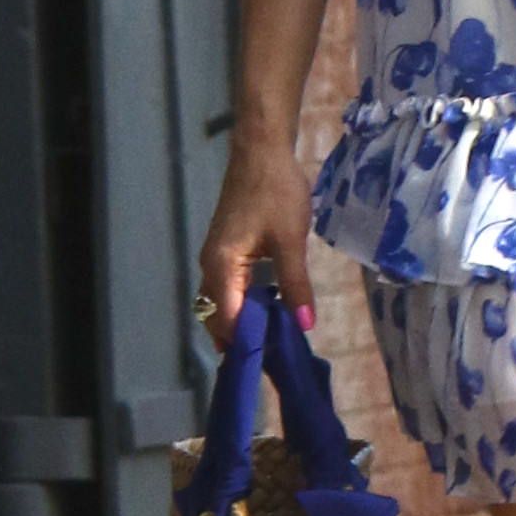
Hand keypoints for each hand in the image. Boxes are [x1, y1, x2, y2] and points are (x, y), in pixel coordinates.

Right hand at [197, 129, 317, 342]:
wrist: (262, 151)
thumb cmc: (276, 193)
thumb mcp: (290, 241)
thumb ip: (295, 285)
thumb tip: (305, 325)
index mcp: (221, 267)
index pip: (227, 320)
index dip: (246, 344)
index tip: (268, 364)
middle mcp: (210, 266)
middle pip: (218, 315)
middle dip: (241, 338)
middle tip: (273, 358)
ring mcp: (215, 257)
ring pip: (222, 302)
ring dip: (242, 322)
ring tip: (272, 340)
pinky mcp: (225, 249)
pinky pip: (228, 288)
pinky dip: (243, 304)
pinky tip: (267, 310)